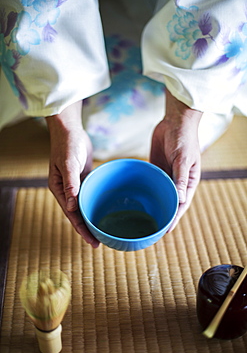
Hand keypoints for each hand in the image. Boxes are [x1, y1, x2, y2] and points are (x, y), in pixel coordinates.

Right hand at [46, 101, 99, 247]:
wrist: (71, 130)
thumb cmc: (66, 145)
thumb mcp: (67, 163)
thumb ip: (69, 184)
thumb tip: (70, 206)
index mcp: (59, 190)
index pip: (71, 215)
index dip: (81, 229)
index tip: (92, 242)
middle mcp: (67, 191)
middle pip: (78, 214)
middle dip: (88, 229)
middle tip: (100, 242)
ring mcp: (76, 185)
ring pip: (84, 206)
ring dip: (92, 218)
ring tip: (103, 231)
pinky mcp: (84, 179)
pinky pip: (90, 195)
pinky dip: (96, 204)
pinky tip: (104, 210)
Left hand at [150, 89, 202, 231]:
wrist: (175, 121)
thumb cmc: (185, 139)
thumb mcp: (183, 159)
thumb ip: (180, 179)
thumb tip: (179, 199)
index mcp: (188, 182)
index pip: (181, 205)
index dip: (173, 219)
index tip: (165, 232)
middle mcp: (176, 181)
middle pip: (169, 202)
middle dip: (161, 215)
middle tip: (149, 229)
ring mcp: (165, 174)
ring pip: (159, 193)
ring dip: (152, 204)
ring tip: (141, 218)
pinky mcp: (155, 167)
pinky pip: (150, 181)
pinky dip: (145, 190)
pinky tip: (137, 198)